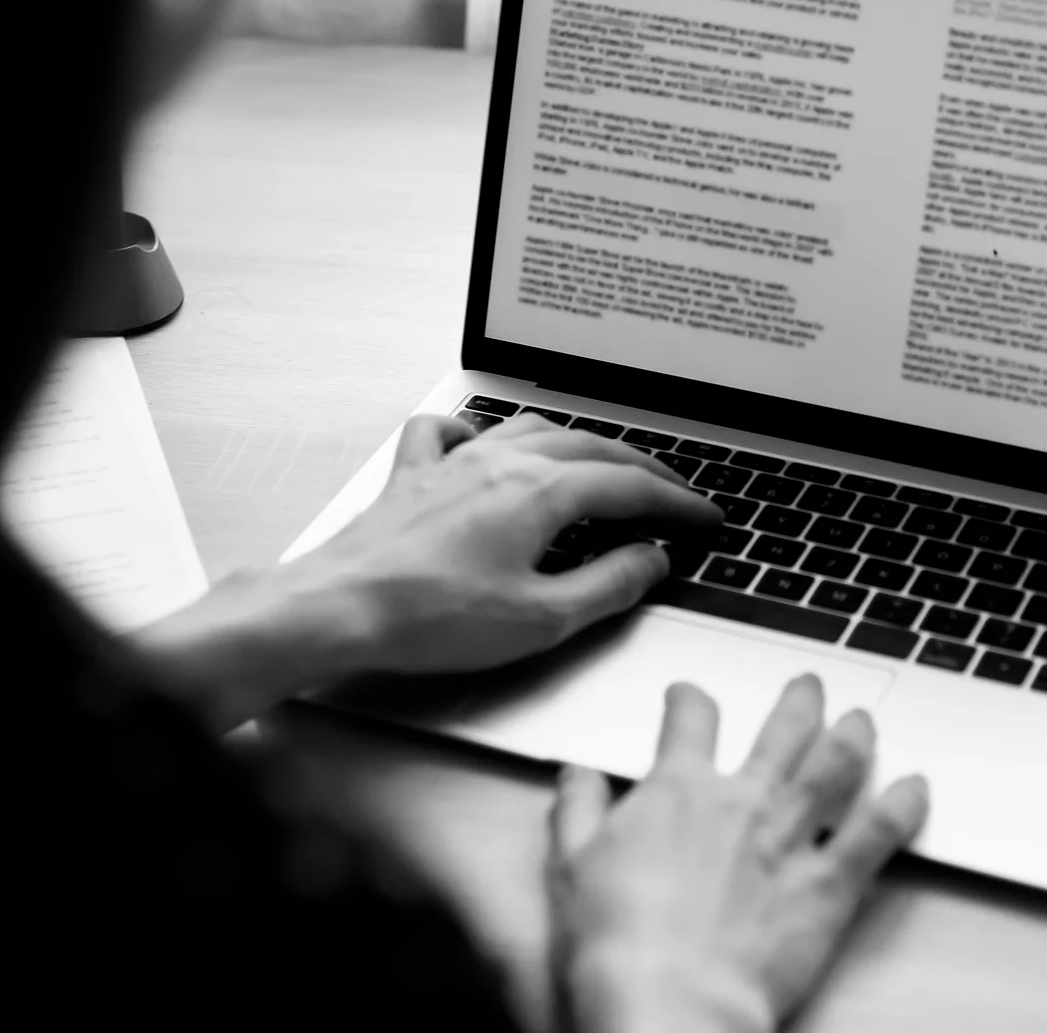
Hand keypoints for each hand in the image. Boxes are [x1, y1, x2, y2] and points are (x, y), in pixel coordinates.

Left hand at [269, 412, 721, 673]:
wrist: (340, 608)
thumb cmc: (431, 618)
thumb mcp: (543, 618)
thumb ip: (609, 585)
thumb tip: (651, 559)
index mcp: (541, 492)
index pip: (630, 488)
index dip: (677, 504)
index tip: (706, 520)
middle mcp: (500, 462)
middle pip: (591, 448)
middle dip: (642, 469)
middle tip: (673, 493)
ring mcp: (453, 463)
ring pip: (531, 429)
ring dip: (578, 443)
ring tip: (602, 464)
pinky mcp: (412, 477)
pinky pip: (452, 431)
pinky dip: (479, 432)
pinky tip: (484, 446)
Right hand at [548, 678, 929, 1032]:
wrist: (669, 998)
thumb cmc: (617, 942)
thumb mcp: (570, 865)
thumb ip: (578, 809)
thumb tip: (578, 773)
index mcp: (677, 790)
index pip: (690, 719)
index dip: (689, 700)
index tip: (689, 697)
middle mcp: (741, 801)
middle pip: (782, 730)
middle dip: (799, 701)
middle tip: (810, 686)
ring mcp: (790, 839)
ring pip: (835, 766)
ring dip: (854, 735)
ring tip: (863, 719)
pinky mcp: (828, 886)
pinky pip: (878, 834)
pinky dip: (903, 806)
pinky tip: (918, 788)